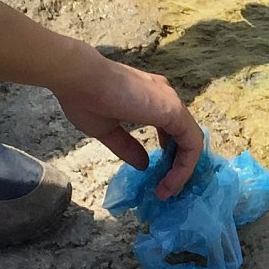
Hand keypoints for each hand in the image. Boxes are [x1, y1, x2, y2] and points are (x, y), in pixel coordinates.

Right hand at [52, 47, 204, 198]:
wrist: (77, 78)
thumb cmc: (84, 98)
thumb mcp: (107, 130)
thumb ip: (127, 147)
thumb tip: (143, 165)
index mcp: (152, 98)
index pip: (173, 129)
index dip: (170, 154)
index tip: (158, 174)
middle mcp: (166, 98)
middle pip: (185, 136)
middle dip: (179, 164)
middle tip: (166, 186)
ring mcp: (172, 103)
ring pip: (191, 142)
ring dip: (183, 170)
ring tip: (167, 190)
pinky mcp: (174, 111)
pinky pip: (191, 144)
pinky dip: (185, 167)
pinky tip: (170, 183)